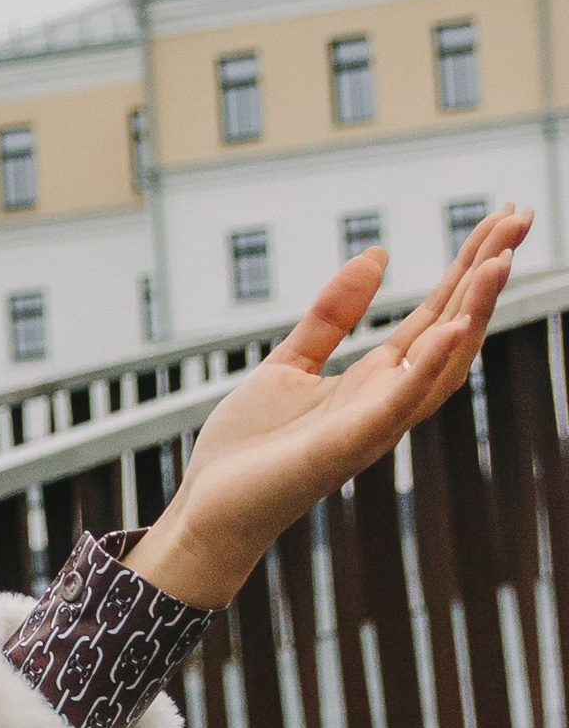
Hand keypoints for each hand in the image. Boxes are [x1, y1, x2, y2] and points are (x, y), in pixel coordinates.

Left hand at [129, 208, 531, 609]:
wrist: (207, 510)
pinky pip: (398, 403)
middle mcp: (388, 401)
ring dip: (474, 312)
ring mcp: (373, 424)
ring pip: (441, 363)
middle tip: (521, 217)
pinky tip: (454, 327)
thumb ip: (334, 314)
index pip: (438, 313)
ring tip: (502, 260)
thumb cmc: (250, 448)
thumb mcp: (290, 362)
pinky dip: (429, 366)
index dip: (469, 267)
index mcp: (377, 380)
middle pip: (454, 329)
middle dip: (486, 275)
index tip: (502, 219)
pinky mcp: (347, 446)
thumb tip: (380, 254)